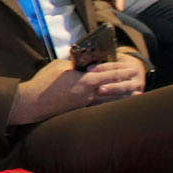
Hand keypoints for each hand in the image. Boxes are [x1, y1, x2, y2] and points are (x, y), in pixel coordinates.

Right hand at [11, 55, 145, 125]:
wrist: (33, 102)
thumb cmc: (44, 82)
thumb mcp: (59, 66)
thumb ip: (73, 64)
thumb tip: (78, 62)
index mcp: (86, 81)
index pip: (109, 75)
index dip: (122, 71)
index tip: (133, 69)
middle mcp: (89, 94)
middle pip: (114, 89)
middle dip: (127, 85)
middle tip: (138, 82)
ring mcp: (84, 104)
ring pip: (109, 100)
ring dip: (122, 97)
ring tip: (134, 95)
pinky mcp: (78, 109)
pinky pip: (99, 106)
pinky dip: (109, 104)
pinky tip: (113, 104)